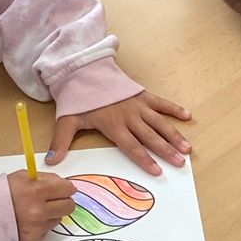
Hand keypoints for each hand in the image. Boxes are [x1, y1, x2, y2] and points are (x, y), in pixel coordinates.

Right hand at [8, 169, 76, 240]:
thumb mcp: (22, 177)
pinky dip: (40, 227)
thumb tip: (63, 184)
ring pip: (58, 219)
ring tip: (33, 211)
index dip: (65, 188)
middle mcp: (39, 210)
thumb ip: (45, 179)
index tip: (61, 189)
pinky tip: (27, 222)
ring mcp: (37, 227)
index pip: (68, 189)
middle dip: (62, 202)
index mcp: (37, 190)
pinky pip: (46, 231)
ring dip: (50, 215)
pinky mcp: (33, 240)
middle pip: (69, 206)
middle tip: (51, 200)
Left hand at [47, 91, 192, 174]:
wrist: (84, 70)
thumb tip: (52, 162)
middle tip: (180, 163)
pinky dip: (174, 109)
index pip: (131, 146)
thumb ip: (61, 142)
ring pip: (159, 123)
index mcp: (113, 125)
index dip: (144, 159)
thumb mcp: (67, 120)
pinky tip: (188, 116)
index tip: (157, 171)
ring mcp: (138, 105)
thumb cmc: (78, 98)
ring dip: (174, 135)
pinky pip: (161, 103)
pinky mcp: (142, 95)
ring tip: (188, 148)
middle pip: (150, 137)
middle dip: (166, 151)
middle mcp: (129, 116)